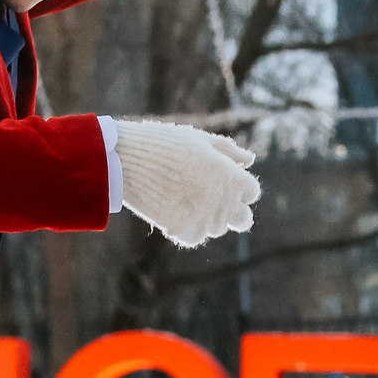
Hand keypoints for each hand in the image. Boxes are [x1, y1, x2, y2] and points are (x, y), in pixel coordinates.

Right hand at [114, 120, 260, 247]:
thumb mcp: (199, 140)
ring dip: (206, 217)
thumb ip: (228, 151)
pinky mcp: (184, 232)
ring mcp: (204, 219)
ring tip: (182, 196)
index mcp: (231, 175)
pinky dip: (186, 228)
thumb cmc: (163, 143)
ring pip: (216, 228)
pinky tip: (171, 209)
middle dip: (233, 211)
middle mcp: (223, 200)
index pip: (251, 191)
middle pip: (243, 219)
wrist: (126, 160)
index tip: (220, 181)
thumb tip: (249, 160)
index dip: (238, 185)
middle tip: (211, 200)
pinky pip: (195, 237)